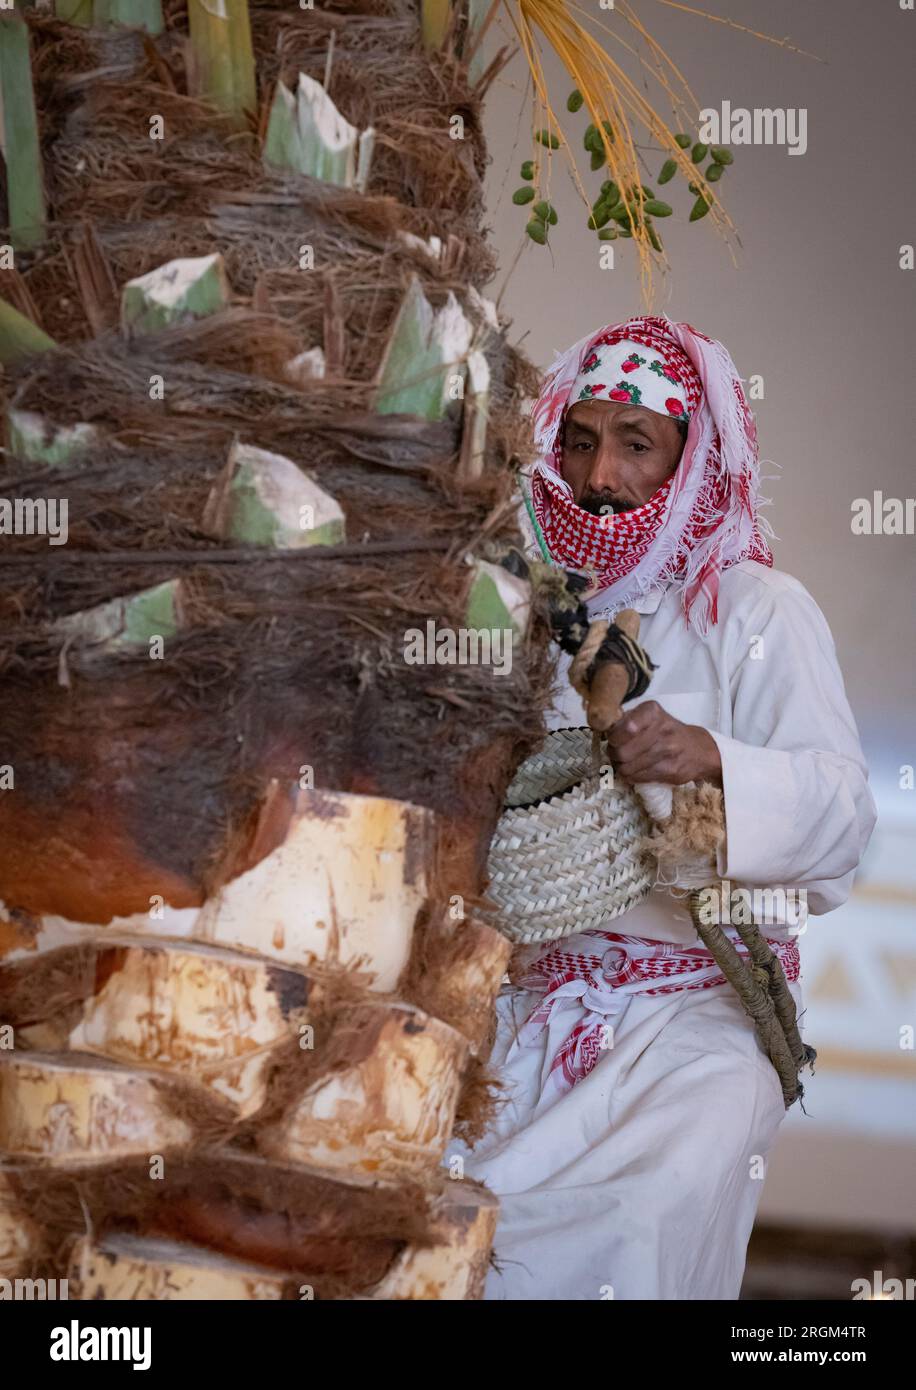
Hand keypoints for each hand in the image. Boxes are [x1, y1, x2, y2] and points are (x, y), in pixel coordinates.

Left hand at [605, 699, 722, 785]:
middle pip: (621, 750)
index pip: (624, 727)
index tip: (614, 738)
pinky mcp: (669, 770)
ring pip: (626, 767)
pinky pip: (637, 777)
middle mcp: (661, 729)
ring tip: (627, 762)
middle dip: (614, 754)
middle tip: (618, 753)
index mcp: (652, 712)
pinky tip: (637, 770)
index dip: (613, 737)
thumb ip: (627, 720)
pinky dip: (632, 776)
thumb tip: (602, 728)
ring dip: (622, 767)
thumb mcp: (650, 717)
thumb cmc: (667, 731)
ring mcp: (666, 751)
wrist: (700, 750)